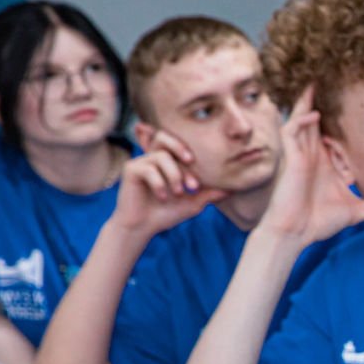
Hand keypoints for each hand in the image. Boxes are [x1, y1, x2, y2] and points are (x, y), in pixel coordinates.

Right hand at [109, 132, 225, 239]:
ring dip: (174, 174)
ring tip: (179, 192)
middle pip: (164, 136)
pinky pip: (148, 169)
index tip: (198, 172)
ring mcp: (141, 162)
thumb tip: (233, 189)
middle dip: (180, 148)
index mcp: (168, 162)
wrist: (143, 228)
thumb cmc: (167, 214)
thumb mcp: (193, 203)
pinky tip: (163, 197)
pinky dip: (159, 184)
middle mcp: (153, 158)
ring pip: (161, 156)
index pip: (179, 144)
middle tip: (191, 161)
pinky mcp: (131, 170)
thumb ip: (209, 194)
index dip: (189, 152)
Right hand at [258, 87, 363, 246]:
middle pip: (318, 115)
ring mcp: (301, 153)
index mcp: (326, 160)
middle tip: (337, 72)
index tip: (360, 96)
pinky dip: (303, 120)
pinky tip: (315, 113)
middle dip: (325, 96)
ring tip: (319, 78)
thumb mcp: (356, 211)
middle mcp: (313, 152)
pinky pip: (292, 130)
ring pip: (304, 116)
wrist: (295, 234)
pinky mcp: (291, 158)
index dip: (343, 113)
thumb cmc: (319, 222)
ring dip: (310, 98)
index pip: (334, 129)